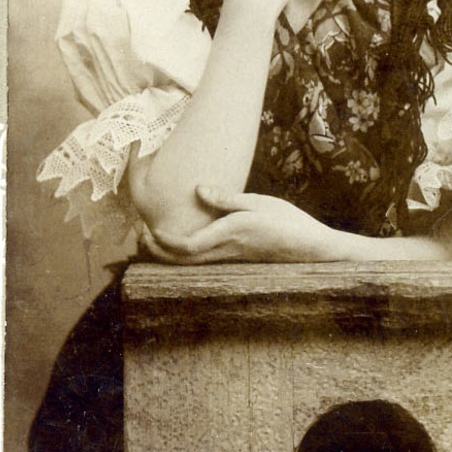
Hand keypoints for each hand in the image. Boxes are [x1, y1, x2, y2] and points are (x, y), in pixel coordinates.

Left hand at [138, 185, 328, 263]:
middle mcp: (226, 251)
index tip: (148, 227)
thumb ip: (227, 198)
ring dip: (167, 253)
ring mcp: (230, 258)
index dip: (162, 241)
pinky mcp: (235, 258)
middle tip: (140, 235)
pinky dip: (183, 254)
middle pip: (181, 260)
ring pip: (189, 263)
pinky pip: (202, 260)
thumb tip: (198, 188)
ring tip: (153, 238)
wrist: (312, 249)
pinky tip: (181, 241)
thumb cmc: (289, 222)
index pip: (186, 246)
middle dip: (156, 250)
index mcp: (230, 234)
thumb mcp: (259, 202)